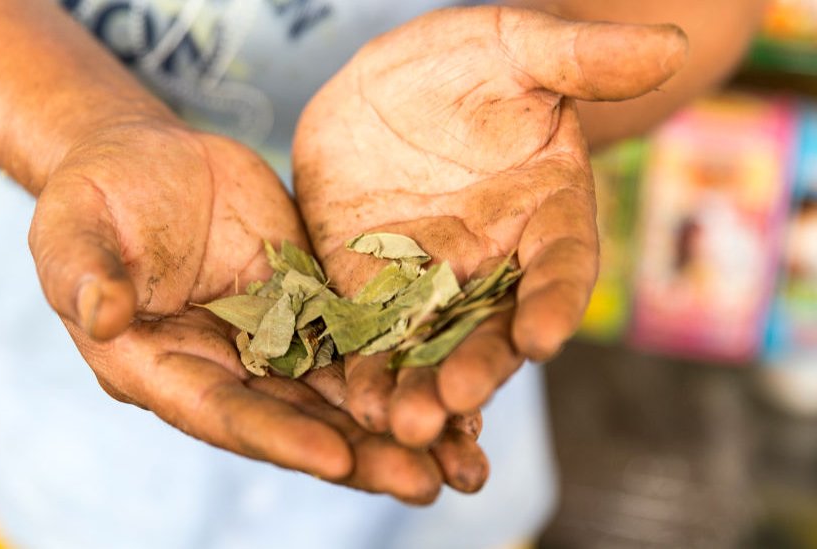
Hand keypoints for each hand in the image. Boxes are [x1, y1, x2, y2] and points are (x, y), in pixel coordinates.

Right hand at [28, 116, 484, 501]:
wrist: (148, 159)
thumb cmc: (96, 195)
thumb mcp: (74, 228)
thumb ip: (85, 273)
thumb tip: (100, 314)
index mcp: (167, 368)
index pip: (226, 413)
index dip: (280, 437)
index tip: (337, 459)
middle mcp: (227, 369)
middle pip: (300, 421)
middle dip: (363, 454)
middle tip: (428, 480)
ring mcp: (275, 338)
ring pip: (343, 392)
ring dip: (400, 424)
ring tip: (463, 455)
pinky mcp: (312, 301)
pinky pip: (363, 339)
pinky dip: (407, 365)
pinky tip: (459, 386)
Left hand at [294, 7, 686, 446]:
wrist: (394, 86)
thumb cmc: (471, 62)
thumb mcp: (517, 47)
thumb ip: (579, 57)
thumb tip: (668, 47)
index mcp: (545, 214)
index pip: (562, 267)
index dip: (555, 301)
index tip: (543, 336)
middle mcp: (494, 263)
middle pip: (494, 327)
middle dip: (478, 366)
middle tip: (455, 403)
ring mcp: (430, 280)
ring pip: (431, 346)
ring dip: (418, 389)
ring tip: (399, 427)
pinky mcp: (370, 285)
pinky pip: (370, 334)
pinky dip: (365, 370)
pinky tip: (354, 404)